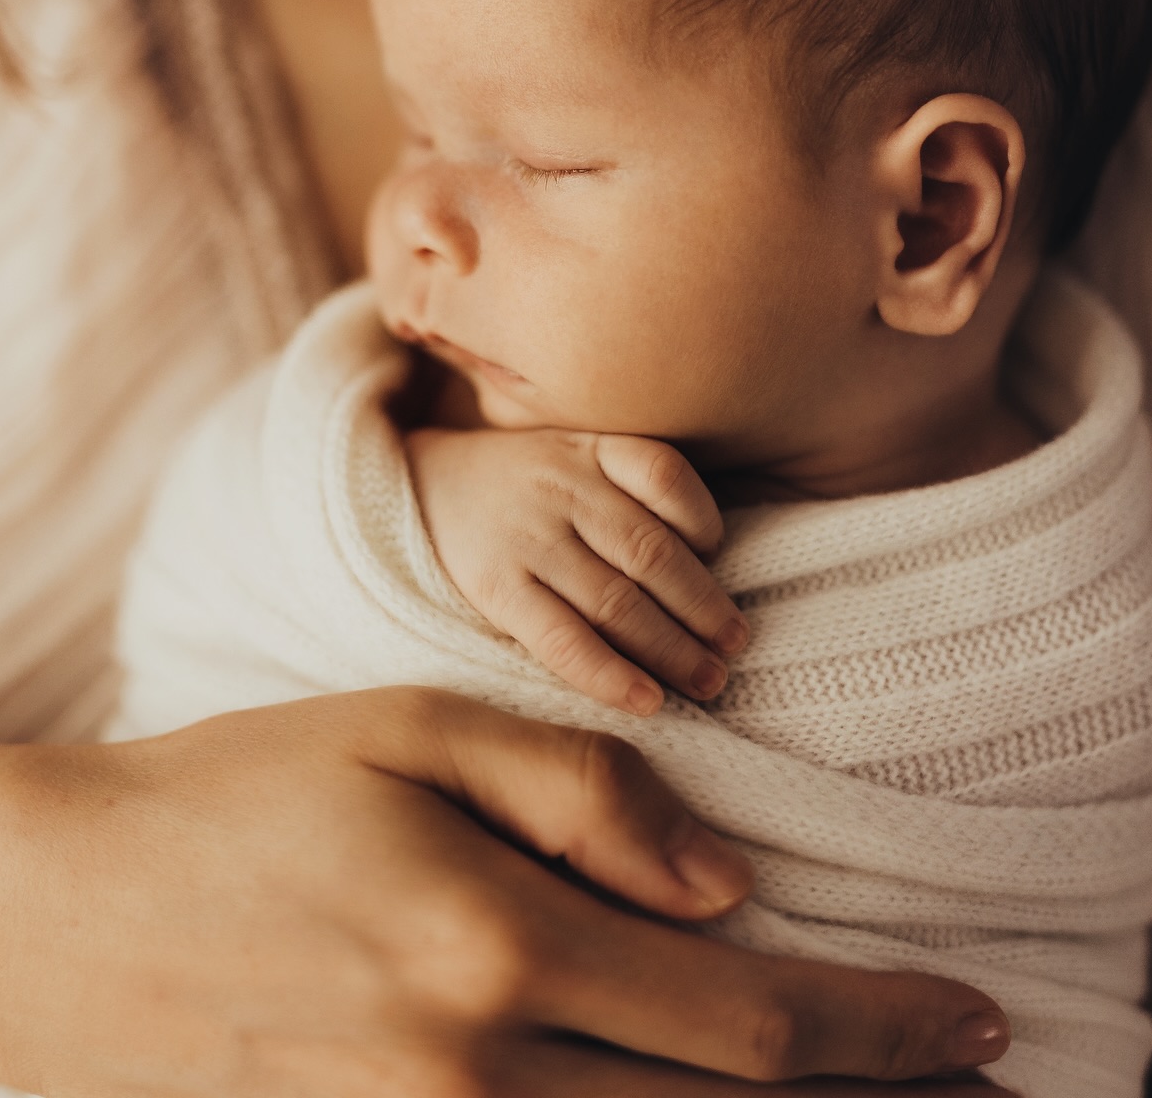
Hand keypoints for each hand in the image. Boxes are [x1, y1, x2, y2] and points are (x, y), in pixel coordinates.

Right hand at [0, 688, 1010, 1094]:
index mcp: (495, 945)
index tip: (981, 1018)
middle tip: (978, 1078)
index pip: (745, 1015)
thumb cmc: (247, 788)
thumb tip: (725, 886)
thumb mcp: (413, 728)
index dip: (881, 1027)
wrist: (60, 912)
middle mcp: (471, 1075)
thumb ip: (582, 790)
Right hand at [407, 424, 748, 712]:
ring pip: (617, 601)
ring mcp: (528, 538)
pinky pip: (562, 638)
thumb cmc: (521, 483)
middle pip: (652, 553)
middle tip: (736, 648)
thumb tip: (710, 562)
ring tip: (709, 681)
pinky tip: (646, 701)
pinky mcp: (496, 587)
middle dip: (705, 607)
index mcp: (589, 449)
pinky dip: (610, 674)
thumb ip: (629, 490)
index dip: (706, 521)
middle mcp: (562, 488)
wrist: (415, 484)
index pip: (665, 475)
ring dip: (672, 649)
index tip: (723, 562)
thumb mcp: (573, 455)